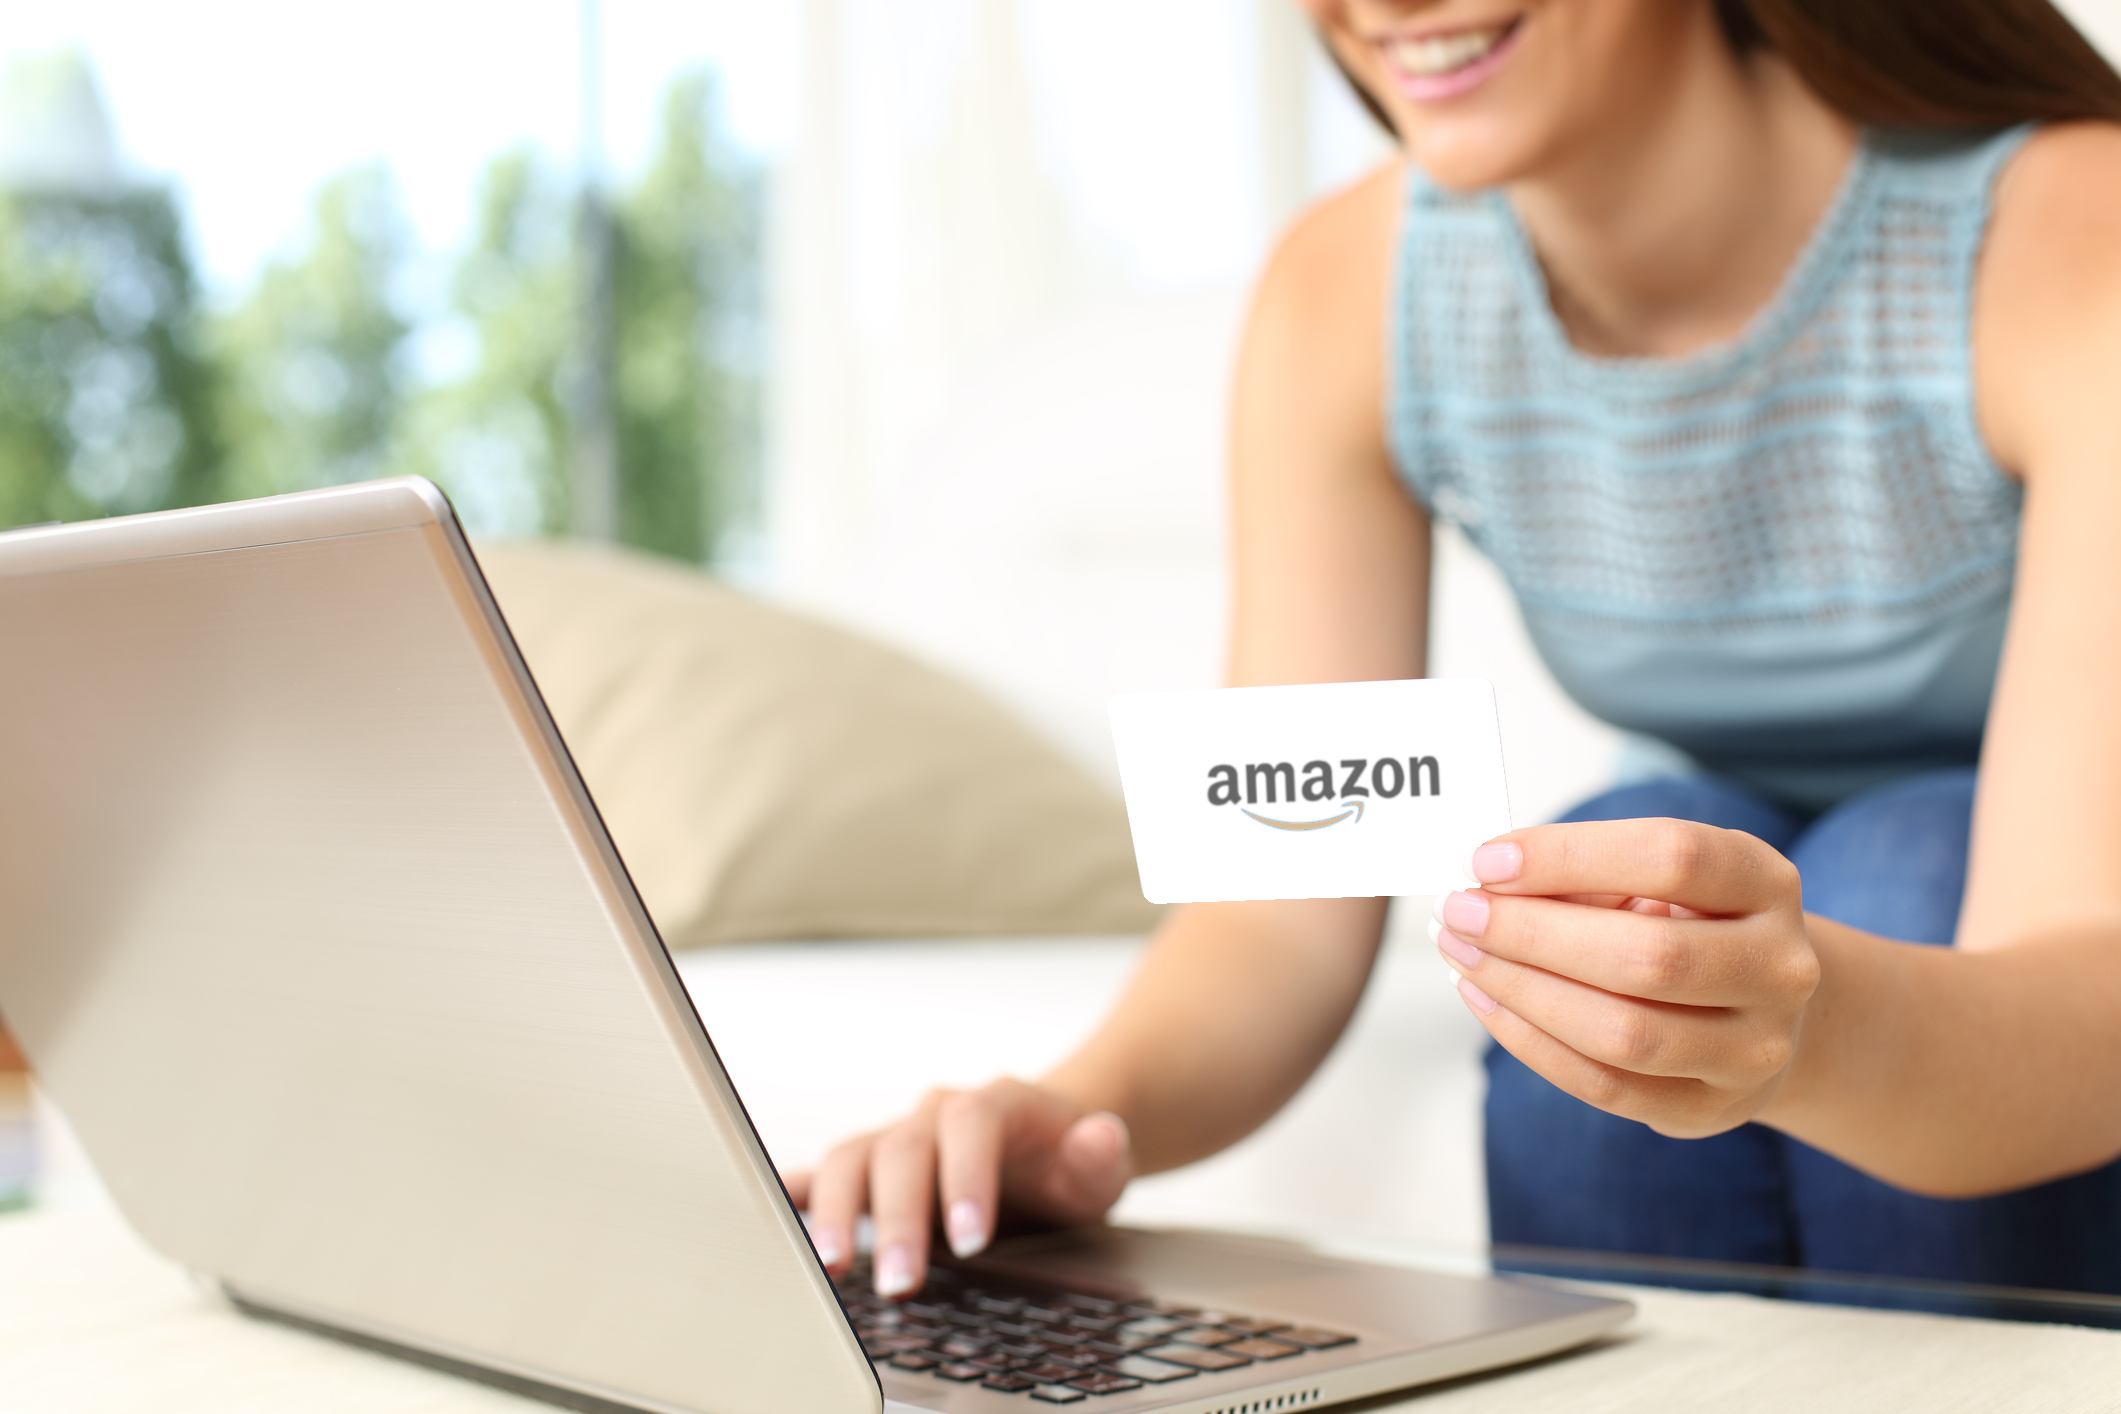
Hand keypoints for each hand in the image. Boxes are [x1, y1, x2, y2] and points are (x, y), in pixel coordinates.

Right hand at [784, 1077, 1132, 1297]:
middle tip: (903, 1282)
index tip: (972, 1238)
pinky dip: (799, 1194)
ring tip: (834, 1268)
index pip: (970, 1123)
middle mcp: (935, 1114)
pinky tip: (778, 1222)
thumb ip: (1101, 1152)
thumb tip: (1102, 1136)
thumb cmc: (1069, 1158)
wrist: (1047, 1141)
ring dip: (837, 1211)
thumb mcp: (1102, 1161)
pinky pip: (826, 1172)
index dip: (966, 1176)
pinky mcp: (873, 1169)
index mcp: (994, 1103)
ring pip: (852, 1158)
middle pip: (902, 1147)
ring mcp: (898, 1138)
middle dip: (899, 1217)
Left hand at [1432, 818, 1819, 1137]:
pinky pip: (1605, 1085)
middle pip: (1646, 956)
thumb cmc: (1692, 923)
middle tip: (1459, 912)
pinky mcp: (1710, 1107)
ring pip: (1623, 1033)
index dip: (1569, 856)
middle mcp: (1779, 968)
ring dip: (1522, 990)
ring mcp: (1754, 1048)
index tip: (1487, 859)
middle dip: (1530, 933)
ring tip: (1463, 955)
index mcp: (1766, 884)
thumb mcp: (1662, 878)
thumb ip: (1589, 874)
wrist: (1766, 1010)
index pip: (1671, 858)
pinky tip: (1487, 1001)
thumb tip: (1486, 880)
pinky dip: (1531, 1041)